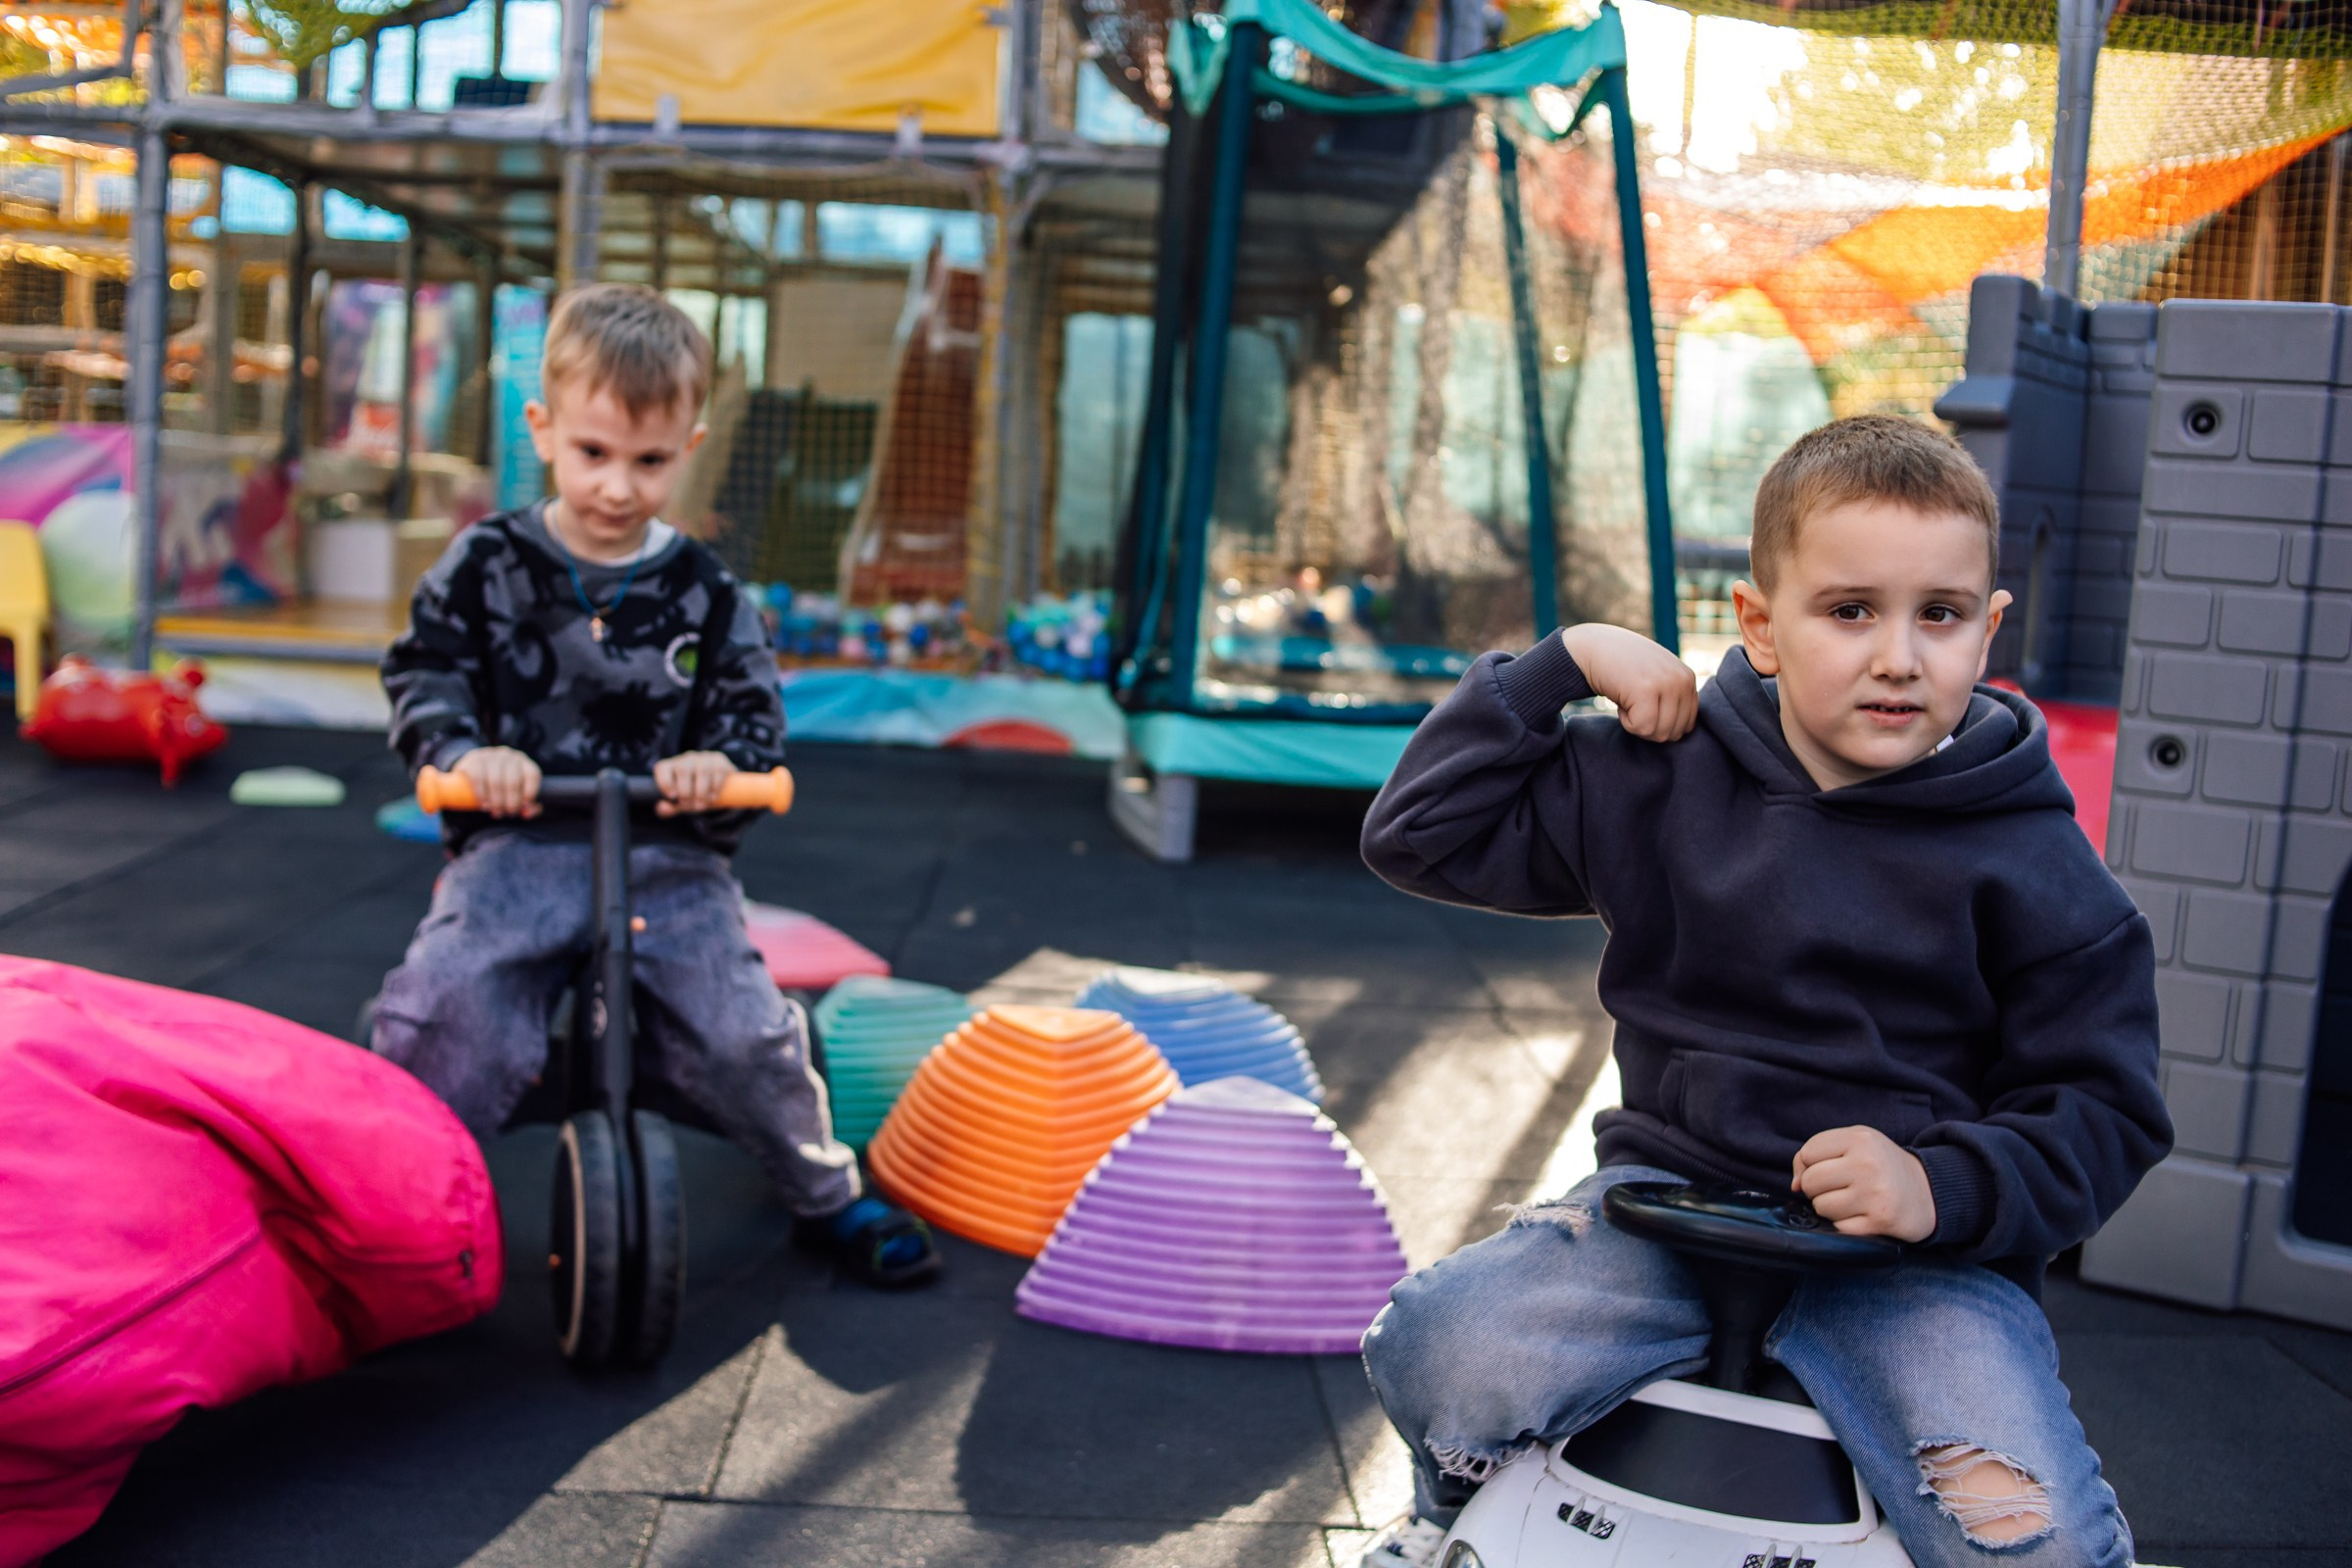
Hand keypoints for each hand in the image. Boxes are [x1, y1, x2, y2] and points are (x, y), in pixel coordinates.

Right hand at [453, 746, 540, 817]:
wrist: (474, 772)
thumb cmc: (502, 787)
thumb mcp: (517, 794)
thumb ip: (529, 806)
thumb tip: (526, 813)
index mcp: (523, 762)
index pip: (532, 775)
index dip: (530, 792)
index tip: (523, 806)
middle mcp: (508, 755)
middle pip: (513, 781)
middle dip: (511, 803)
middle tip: (506, 814)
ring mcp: (490, 755)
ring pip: (496, 781)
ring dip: (496, 802)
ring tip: (495, 812)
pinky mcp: (474, 759)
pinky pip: (478, 778)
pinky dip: (482, 794)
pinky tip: (484, 804)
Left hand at [655, 750, 736, 814]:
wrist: (714, 785)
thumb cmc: (691, 795)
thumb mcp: (679, 803)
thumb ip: (668, 809)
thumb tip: (663, 807)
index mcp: (670, 767)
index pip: (662, 769)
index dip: (665, 782)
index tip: (672, 796)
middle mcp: (685, 759)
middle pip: (683, 769)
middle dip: (686, 791)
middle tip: (690, 806)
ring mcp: (703, 757)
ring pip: (702, 770)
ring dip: (702, 791)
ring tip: (702, 806)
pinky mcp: (718, 760)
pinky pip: (718, 770)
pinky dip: (715, 787)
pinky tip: (713, 797)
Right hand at [1560, 623, 1697, 742]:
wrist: (1594, 647)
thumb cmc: (1623, 668)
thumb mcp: (1657, 678)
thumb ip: (1673, 699)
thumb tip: (1678, 734)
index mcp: (1688, 678)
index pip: (1687, 725)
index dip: (1661, 724)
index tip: (1644, 705)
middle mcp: (1682, 680)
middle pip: (1674, 733)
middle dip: (1650, 727)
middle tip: (1634, 704)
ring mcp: (1666, 683)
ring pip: (1658, 733)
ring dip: (1638, 724)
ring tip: (1629, 700)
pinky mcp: (1646, 689)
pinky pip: (1641, 727)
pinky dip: (1626, 722)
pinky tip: (1621, 701)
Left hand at [1792, 1125, 1936, 1242]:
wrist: (1927, 1192)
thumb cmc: (1881, 1165)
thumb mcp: (1854, 1144)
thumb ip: (1815, 1153)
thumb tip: (1794, 1185)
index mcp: (1860, 1138)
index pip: (1808, 1153)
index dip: (1810, 1164)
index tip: (1830, 1168)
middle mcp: (1867, 1164)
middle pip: (1810, 1181)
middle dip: (1818, 1188)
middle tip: (1840, 1187)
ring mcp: (1874, 1194)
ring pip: (1821, 1206)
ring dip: (1830, 1207)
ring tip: (1853, 1200)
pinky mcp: (1879, 1221)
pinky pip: (1838, 1226)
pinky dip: (1845, 1224)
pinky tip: (1863, 1215)